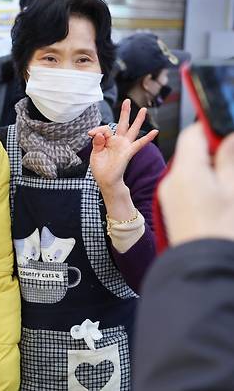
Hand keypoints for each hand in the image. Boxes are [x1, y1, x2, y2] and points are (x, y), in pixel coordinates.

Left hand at [88, 99, 157, 191]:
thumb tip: (99, 133)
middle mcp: (118, 141)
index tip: (90, 133)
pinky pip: (139, 143)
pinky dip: (147, 138)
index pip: (105, 129)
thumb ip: (97, 143)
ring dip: (138, 120)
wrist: (106, 181)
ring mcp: (124, 146)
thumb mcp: (95, 154)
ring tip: (143, 109)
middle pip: (122, 124)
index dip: (97, 129)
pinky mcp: (128, 152)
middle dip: (124, 112)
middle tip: (126, 101)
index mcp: (108, 140)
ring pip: (132, 130)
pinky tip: (155, 131)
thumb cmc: (100, 168)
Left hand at [158, 124, 233, 245]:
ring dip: (208, 166)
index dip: (210, 129)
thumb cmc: (219, 230)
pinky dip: (200, 180)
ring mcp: (169, 193)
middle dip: (212, 150)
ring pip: (189, 168)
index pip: (191, 135)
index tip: (226, 131)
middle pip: (190, 152)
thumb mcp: (232, 190)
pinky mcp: (172, 205)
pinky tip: (218, 191)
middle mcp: (172, 179)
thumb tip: (227, 136)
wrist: (201, 267)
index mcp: (186, 171)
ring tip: (227, 177)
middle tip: (230, 156)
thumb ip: (228, 161)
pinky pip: (185, 183)